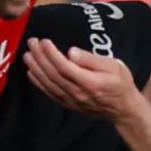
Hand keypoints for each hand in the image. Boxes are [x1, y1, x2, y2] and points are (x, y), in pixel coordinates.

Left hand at [23, 38, 140, 120]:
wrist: (123, 109)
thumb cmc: (120, 83)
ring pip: (49, 84)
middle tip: (32, 42)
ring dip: (36, 69)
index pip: (65, 67)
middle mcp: (78, 94)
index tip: (44, 41)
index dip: (52, 54)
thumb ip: (91, 59)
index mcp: (90, 83)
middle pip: (54, 75)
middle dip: (40, 57)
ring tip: (28, 55)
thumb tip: (72, 52)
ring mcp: (72, 101)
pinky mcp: (68, 105)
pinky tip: (31, 73)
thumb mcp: (114, 66)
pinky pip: (50, 93)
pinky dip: (39, 83)